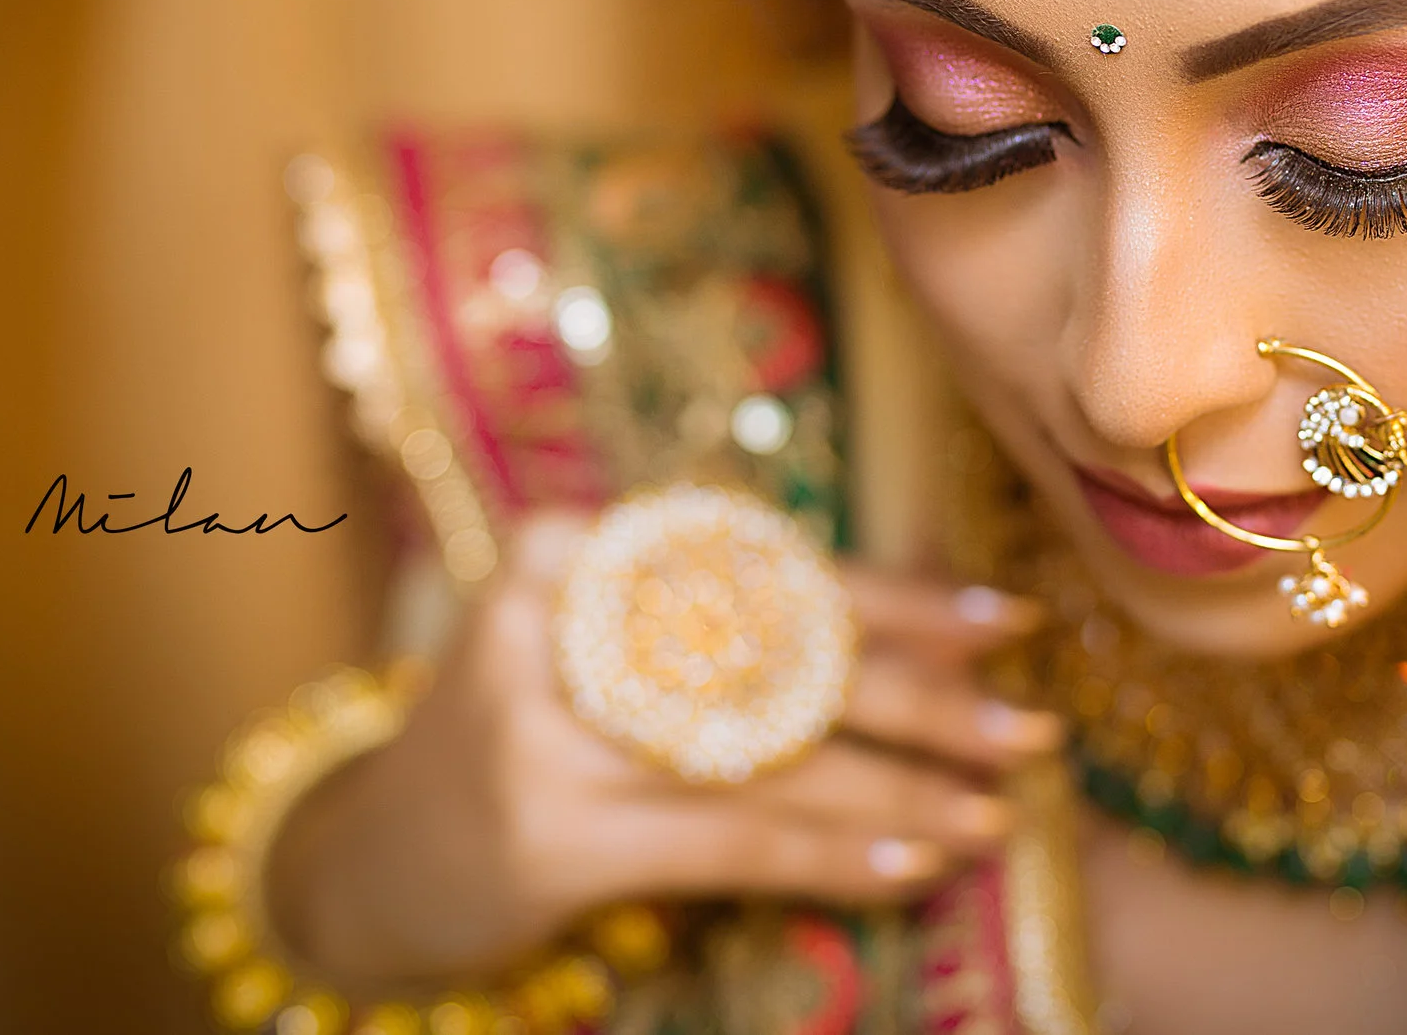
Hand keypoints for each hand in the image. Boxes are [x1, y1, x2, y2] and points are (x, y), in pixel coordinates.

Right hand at [264, 516, 1060, 985]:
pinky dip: (834, 854)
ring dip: (903, 788)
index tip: (1007, 621)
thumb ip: (725, 626)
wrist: (373, 857)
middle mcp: (550, 616)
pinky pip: (731, 839)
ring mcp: (540, 726)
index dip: (898, 597)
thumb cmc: (531, 733)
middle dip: (924, 699)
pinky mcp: (547, 831)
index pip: (769, 567)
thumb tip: (926, 635)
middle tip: (1032, 728)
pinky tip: (914, 862)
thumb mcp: (605, 650)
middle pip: (778, 656)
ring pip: (769, 756)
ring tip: (998, 810)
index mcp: (573, 544)